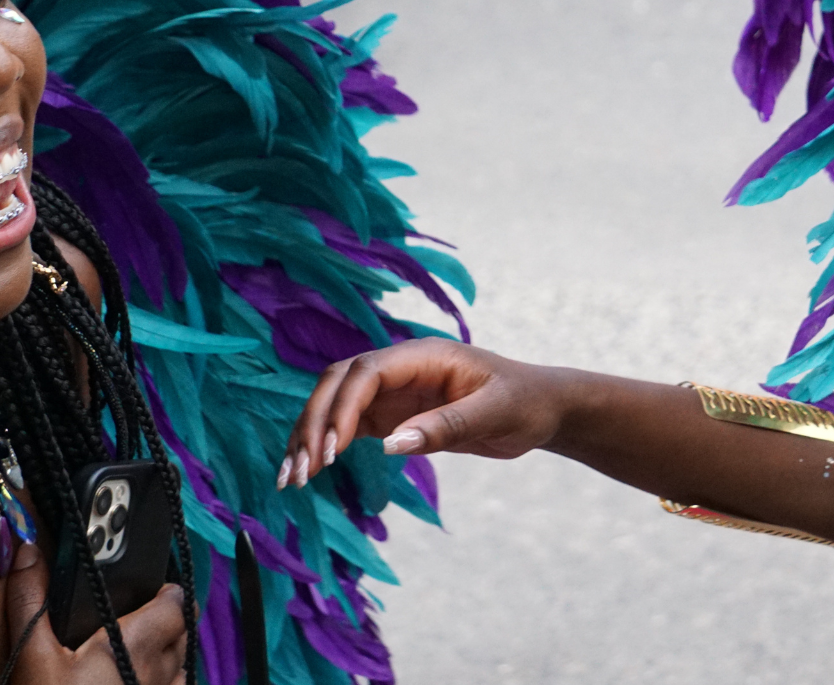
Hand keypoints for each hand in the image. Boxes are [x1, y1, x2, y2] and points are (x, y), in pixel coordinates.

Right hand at [5, 542, 188, 684]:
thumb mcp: (32, 656)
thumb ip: (31, 602)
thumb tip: (26, 551)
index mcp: (137, 645)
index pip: (176, 604)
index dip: (167, 592)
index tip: (150, 590)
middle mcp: (161, 672)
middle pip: (183, 633)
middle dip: (165, 623)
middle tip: (134, 621)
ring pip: (182, 667)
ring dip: (166, 657)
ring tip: (131, 656)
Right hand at [280, 338, 569, 485]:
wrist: (541, 408)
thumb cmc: (524, 402)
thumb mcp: (494, 414)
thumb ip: (445, 427)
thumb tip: (389, 445)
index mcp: (424, 355)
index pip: (366, 372)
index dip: (342, 408)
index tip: (330, 451)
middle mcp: (402, 368)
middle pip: (339, 383)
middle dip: (313, 423)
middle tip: (298, 470)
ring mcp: (394, 390)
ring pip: (336, 403)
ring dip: (311, 436)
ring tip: (292, 478)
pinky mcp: (394, 414)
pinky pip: (348, 425)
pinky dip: (325, 446)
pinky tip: (310, 472)